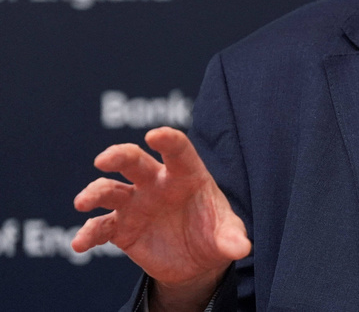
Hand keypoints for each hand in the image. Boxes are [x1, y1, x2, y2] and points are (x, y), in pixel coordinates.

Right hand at [72, 127, 249, 306]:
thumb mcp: (227, 234)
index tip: (155, 135)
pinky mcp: (120, 228)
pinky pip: (100, 227)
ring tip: (83, 201)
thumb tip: (242, 248)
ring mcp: (135, 203)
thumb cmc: (214, 232)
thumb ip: (232, 237)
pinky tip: (80, 243)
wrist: (196, 260)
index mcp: (186, 174)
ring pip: (110, 190)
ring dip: (95, 192)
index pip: (178, 151)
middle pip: (135, 162)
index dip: (168, 140)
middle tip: (105, 160)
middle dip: (119, 156)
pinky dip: (88, 234)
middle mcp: (156, 183)